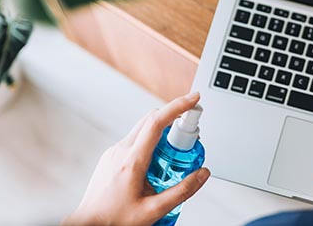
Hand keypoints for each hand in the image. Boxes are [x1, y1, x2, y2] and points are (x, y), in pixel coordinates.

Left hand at [63, 93, 210, 225]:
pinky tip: (155, 166)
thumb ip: (182, 191)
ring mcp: (113, 152)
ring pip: (142, 129)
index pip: (157, 122)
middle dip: (173, 119)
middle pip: (150, 120)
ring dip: (161, 133)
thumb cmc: (115, 220)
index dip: (178, 106)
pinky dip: (150, 143)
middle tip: (189, 134)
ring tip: (173, 158)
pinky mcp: (110, 157)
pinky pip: (134, 140)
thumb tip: (202, 174)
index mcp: (132, 161)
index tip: (193, 99)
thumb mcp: (154, 210)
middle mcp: (120, 151)